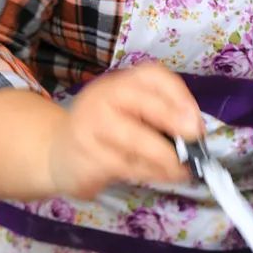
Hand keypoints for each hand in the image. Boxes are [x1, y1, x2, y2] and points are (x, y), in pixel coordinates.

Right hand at [47, 63, 201, 198]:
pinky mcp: (87, 157)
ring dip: (167, 158)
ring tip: (185, 169)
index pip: (152, 75)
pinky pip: (127, 166)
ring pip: (137, 140)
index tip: (196, 118)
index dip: (178, 95)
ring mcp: (91, 126)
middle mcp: (103, 98)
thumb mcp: (130, 116)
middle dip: (173, 119)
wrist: (56, 154)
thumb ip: (160, 117)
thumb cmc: (104, 134)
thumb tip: (195, 131)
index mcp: (120, 83)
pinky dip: (152, 174)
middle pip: (143, 102)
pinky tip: (164, 176)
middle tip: (193, 137)